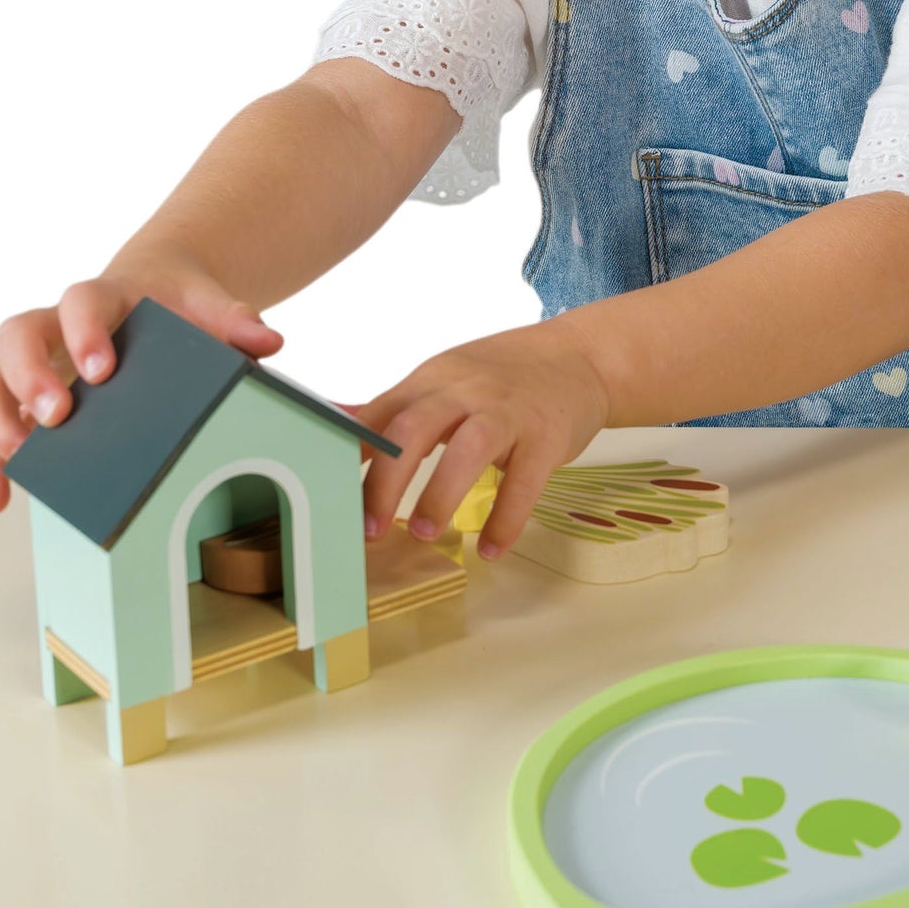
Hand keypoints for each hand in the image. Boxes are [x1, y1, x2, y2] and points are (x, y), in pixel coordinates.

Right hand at [0, 259, 281, 513]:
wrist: (157, 291)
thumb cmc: (179, 304)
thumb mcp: (209, 304)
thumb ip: (236, 320)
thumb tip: (269, 341)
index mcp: (105, 296)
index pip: (81, 300)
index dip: (84, 331)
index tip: (100, 369)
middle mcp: (57, 326)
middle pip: (18, 333)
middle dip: (29, 375)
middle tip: (56, 416)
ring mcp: (38, 362)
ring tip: (20, 459)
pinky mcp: (27, 398)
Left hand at [355, 323, 612, 560]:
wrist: (581, 358)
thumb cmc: (503, 375)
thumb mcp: (446, 378)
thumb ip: (397, 407)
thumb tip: (335, 421)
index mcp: (433, 379)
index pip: (381, 413)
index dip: (350, 453)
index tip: (327, 494)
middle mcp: (466, 390)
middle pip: (413, 429)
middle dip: (385, 481)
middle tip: (368, 529)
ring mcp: (509, 412)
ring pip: (468, 449)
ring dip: (440, 495)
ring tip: (422, 534)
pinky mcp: (546, 437)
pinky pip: (524, 482)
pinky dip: (505, 519)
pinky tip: (490, 549)